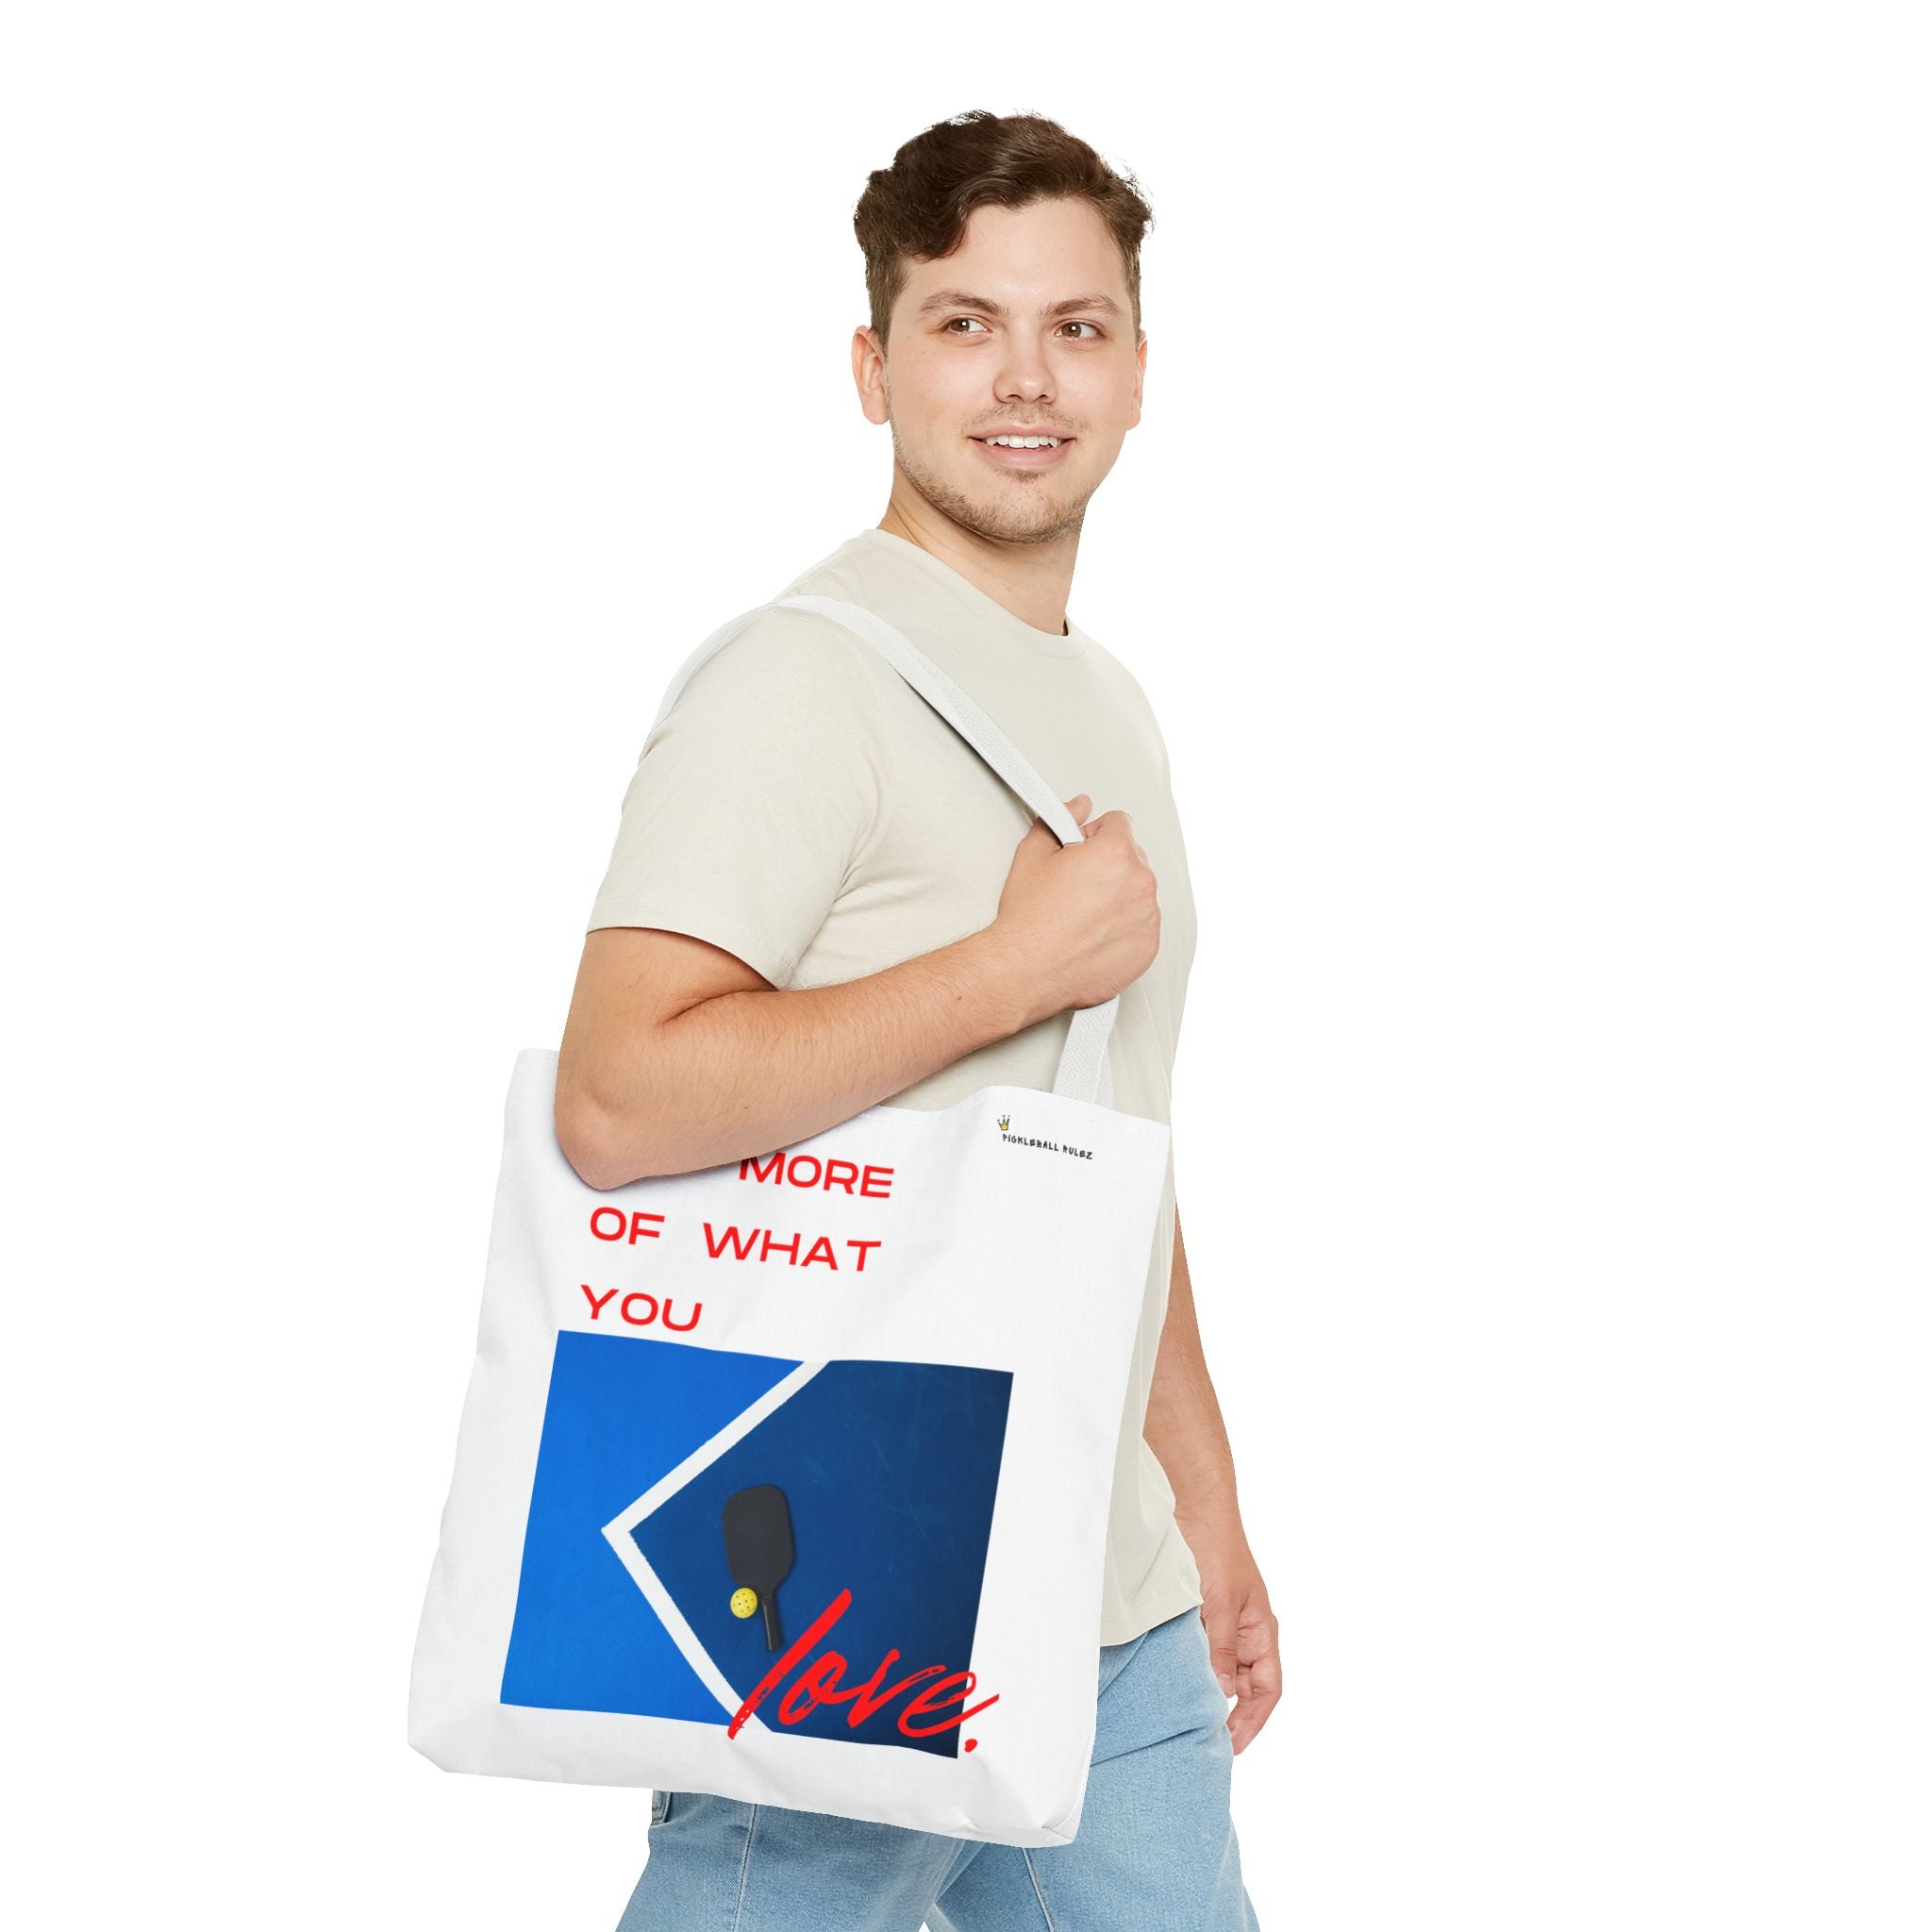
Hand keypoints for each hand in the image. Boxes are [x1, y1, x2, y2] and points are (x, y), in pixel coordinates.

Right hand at [992, 791, 1160, 1022]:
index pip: (1120, 822)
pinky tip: (1093, 934)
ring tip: (1082, 914)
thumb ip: (1061, 819)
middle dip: (1109, 865)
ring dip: (1118, 896)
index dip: (1094, 835)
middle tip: (1076, 886)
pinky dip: (1124, 927)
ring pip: (1139, 892)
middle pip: (1133, 857)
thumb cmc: (1029, 920)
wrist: (1026, 970)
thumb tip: (1078, 806)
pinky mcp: (1148, 948)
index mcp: (1116, 853)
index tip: (1080, 852)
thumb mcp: (1033, 854)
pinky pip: (1142, 925)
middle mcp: (1140, 883)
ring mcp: (1148, 918)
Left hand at [1189, 1522, 1281, 1753]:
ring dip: (1205, 1691)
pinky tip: (1171, 1680)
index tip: (1231, 1745)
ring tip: (1184, 1718)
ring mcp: (1221, 1623)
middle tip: (1201, 1739)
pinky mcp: (1197, 1614)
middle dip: (1227, 1714)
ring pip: (1217, 1670)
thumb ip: (1221, 1650)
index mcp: (1261, 1630)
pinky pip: (1197, 1651)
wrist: (1193, 1506)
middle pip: (1243, 1686)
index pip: (1267, 1689)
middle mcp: (1244, 1631)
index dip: (1253, 1721)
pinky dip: (1187, 1668)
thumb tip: (1220, 1696)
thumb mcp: (1220, 1604)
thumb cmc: (1216, 1548)